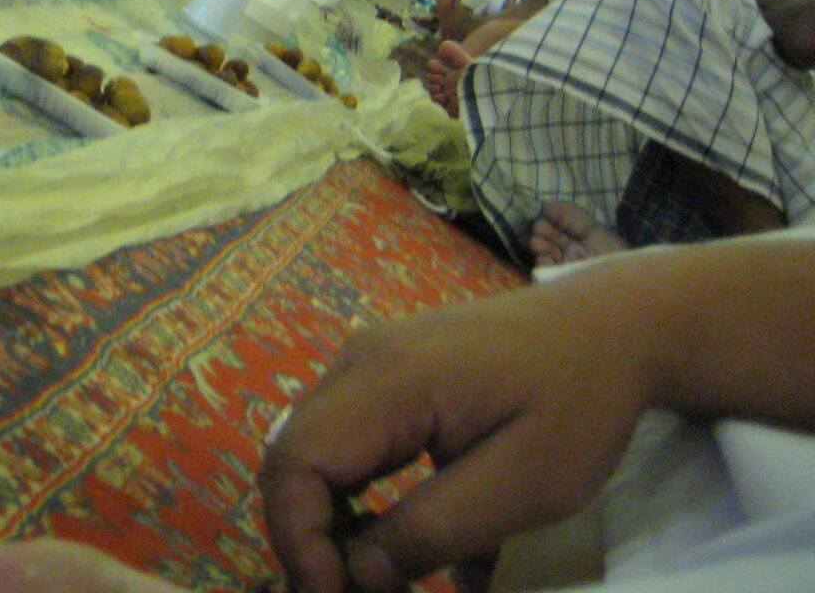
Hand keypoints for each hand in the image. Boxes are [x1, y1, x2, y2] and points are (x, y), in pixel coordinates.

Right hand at [260, 280, 654, 592]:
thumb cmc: (579, 402)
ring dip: (320, 517)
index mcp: (390, 379)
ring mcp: (363, 361)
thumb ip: (436, 529)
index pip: (297, 459)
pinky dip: (339, 491)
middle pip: (289, 454)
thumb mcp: (527, 485)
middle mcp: (357, 360)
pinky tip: (378, 529)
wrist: (607, 327)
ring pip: (304, 447)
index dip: (299, 537)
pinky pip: (332, 437)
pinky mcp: (378, 372)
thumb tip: (358, 575)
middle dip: (305, 536)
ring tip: (368, 573)